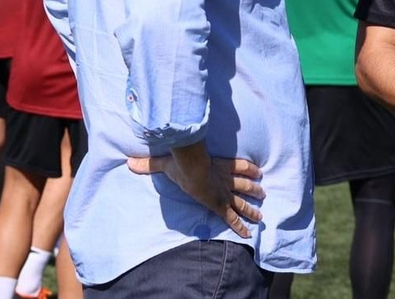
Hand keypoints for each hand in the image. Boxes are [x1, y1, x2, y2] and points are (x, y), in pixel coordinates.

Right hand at [127, 146, 264, 237]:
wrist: (191, 167)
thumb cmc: (181, 161)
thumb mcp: (166, 161)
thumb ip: (151, 163)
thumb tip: (131, 162)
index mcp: (218, 166)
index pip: (238, 167)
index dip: (249, 169)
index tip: (258, 172)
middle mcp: (225, 179)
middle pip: (245, 184)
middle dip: (254, 190)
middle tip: (263, 194)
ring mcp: (224, 193)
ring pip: (242, 201)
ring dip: (252, 207)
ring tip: (260, 214)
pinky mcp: (220, 205)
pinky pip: (232, 219)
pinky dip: (241, 226)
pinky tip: (248, 233)